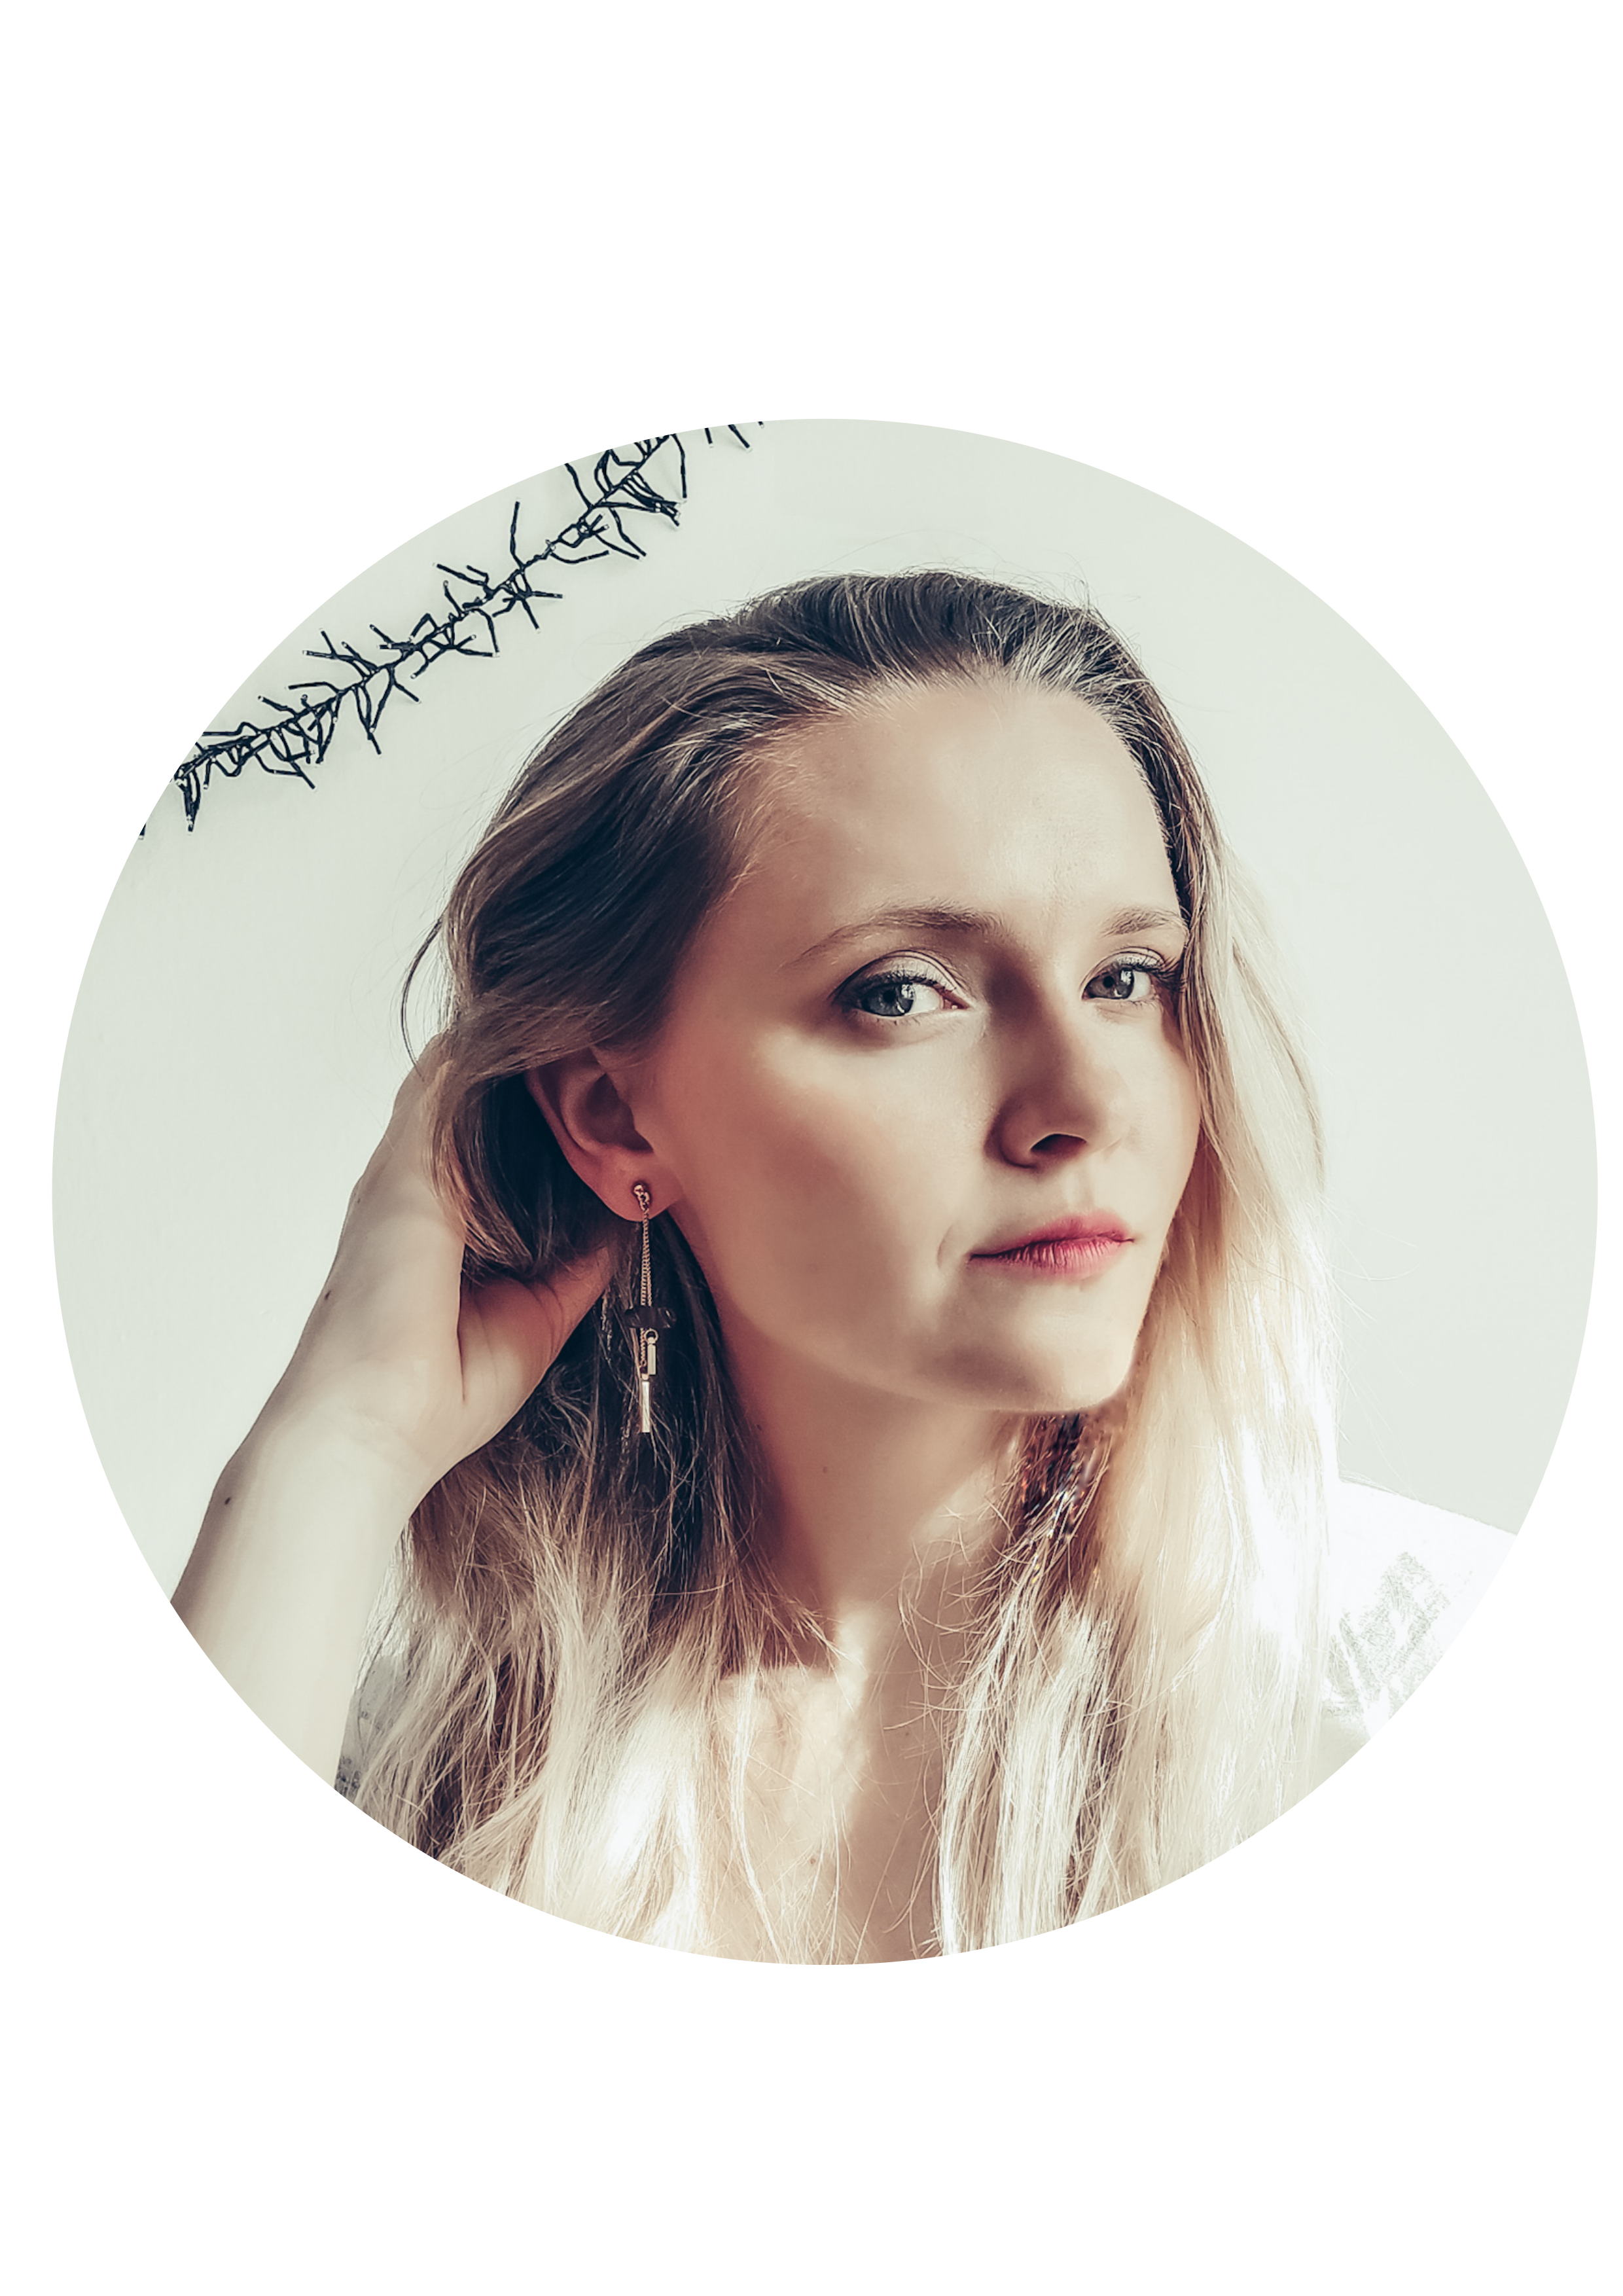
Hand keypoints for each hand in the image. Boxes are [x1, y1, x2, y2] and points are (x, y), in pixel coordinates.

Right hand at [261, 1051, 612, 1510]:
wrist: (372, 1428)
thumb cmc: (440, 1394)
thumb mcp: (536, 1319)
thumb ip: (576, 1266)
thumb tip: (624, 1219)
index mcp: (434, 1221)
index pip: (479, 1138)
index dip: (528, 1108)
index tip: (588, 1080)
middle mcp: (411, 1186)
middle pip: (467, 1096)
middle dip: (524, 1067)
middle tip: (592, 1031)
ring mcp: (402, 1173)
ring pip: (456, 1078)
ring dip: (510, 1051)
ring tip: (575, 1014)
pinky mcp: (405, 1173)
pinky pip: (445, 1087)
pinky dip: (487, 1057)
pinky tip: (538, 1027)